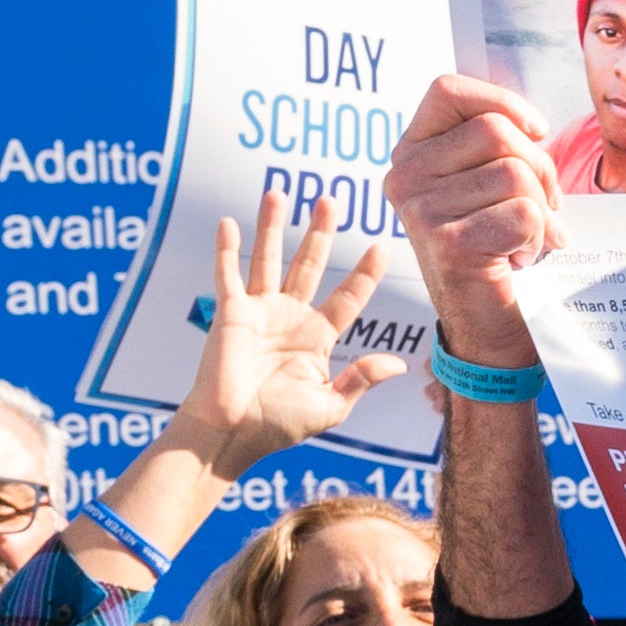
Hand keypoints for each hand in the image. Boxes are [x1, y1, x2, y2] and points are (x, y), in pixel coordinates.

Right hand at [170, 192, 405, 475]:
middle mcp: (290, 317)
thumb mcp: (331, 405)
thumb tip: (399, 364)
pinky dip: (227, 249)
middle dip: (319, 233)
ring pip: (268, 258)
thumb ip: (361, 379)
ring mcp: (258, 311)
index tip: (381, 247)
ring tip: (279, 193)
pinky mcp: (229, 313)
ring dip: (272, 226)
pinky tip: (229, 222)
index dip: (365, 273)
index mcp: (317, 337)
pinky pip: (228, 274)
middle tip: (329, 200)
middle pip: (309, 264)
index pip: (348, 296)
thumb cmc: (280, 425)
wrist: (234, 433)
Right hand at [387, 72, 564, 362]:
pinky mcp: (447, 242)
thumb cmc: (499, 249)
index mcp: (412, 153)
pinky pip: (525, 212)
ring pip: (516, 172)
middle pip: (496, 131)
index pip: (448, 90)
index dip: (501, 101)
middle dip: (539, 167)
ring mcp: (420, 209)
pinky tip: (518, 258)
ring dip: (541, 208)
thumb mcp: (490, 185)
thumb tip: (530, 124)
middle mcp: (404, 176)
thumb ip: (498, 147)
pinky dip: (538, 237)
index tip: (534, 131)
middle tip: (542, 207)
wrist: (490, 330)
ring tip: (524, 238)